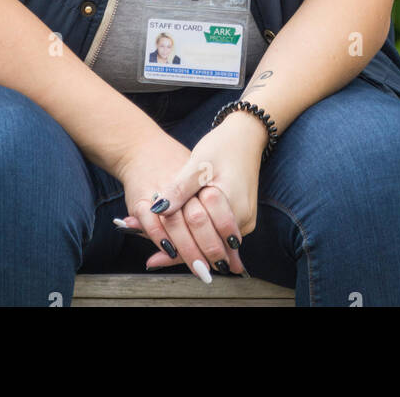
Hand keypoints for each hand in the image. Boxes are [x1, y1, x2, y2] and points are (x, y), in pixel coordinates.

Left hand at [116, 111, 266, 276]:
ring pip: (214, 243)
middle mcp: (243, 220)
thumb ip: (180, 188)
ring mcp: (244, 221)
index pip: (203, 239)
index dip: (178, 251)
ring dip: (190, 248)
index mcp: (233, 206)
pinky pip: (218, 234)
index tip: (154, 260)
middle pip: (209, 247)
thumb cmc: (222, 146)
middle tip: (153, 262)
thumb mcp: (198, 163)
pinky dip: (199, 238)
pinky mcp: (241, 218)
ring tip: (159, 257)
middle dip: (182, 256)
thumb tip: (158, 209)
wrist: (245, 137)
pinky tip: (179, 242)